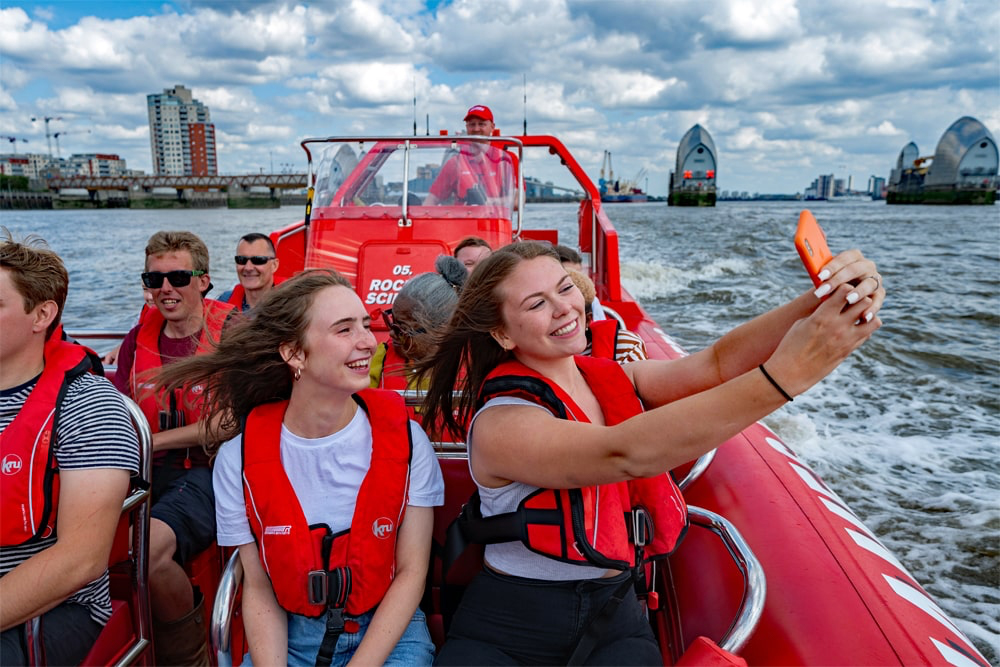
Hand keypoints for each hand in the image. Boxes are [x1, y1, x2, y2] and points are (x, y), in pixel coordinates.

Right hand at [767, 281, 881, 396]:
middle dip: (859, 297)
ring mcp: (847, 340)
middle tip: (852, 299)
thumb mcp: (802, 323)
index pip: (845, 290)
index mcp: (822, 316)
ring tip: (856, 313)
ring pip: (873, 319)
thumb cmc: (791, 345)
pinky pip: (867, 334)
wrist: (790, 372)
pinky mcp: (849, 350)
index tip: (839, 289)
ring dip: (866, 313)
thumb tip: (833, 304)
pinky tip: (852, 327)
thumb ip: (821, 312)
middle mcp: (838, 326)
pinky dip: (863, 328)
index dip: (844, 286)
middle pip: (864, 301)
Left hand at [812, 249, 883, 321]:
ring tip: (848, 300)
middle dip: (838, 280)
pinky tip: (864, 317)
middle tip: (823, 291)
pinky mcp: (879, 295)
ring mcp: (875, 280)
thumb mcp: (822, 269)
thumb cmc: (829, 282)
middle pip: (855, 270)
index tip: (819, 276)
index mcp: (853, 257)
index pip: (845, 257)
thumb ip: (819, 251)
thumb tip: (817, 229)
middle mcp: (867, 266)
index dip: (833, 266)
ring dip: (858, 292)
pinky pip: (877, 301)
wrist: (837, 299)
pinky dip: (872, 309)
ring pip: (868, 284)